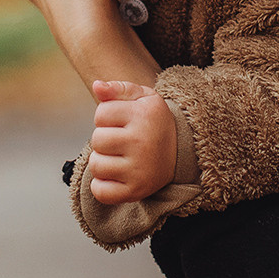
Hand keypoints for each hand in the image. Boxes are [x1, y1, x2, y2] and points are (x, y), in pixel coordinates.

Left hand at [87, 80, 176, 203]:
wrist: (182, 152)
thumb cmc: (154, 123)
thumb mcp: (143, 98)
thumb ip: (118, 88)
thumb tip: (96, 86)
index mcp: (144, 115)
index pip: (100, 114)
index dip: (107, 117)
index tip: (123, 121)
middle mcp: (142, 142)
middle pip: (96, 140)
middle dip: (104, 139)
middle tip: (122, 141)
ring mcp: (139, 169)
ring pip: (96, 165)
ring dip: (103, 161)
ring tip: (121, 157)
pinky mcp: (135, 191)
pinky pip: (100, 192)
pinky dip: (102, 186)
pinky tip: (116, 176)